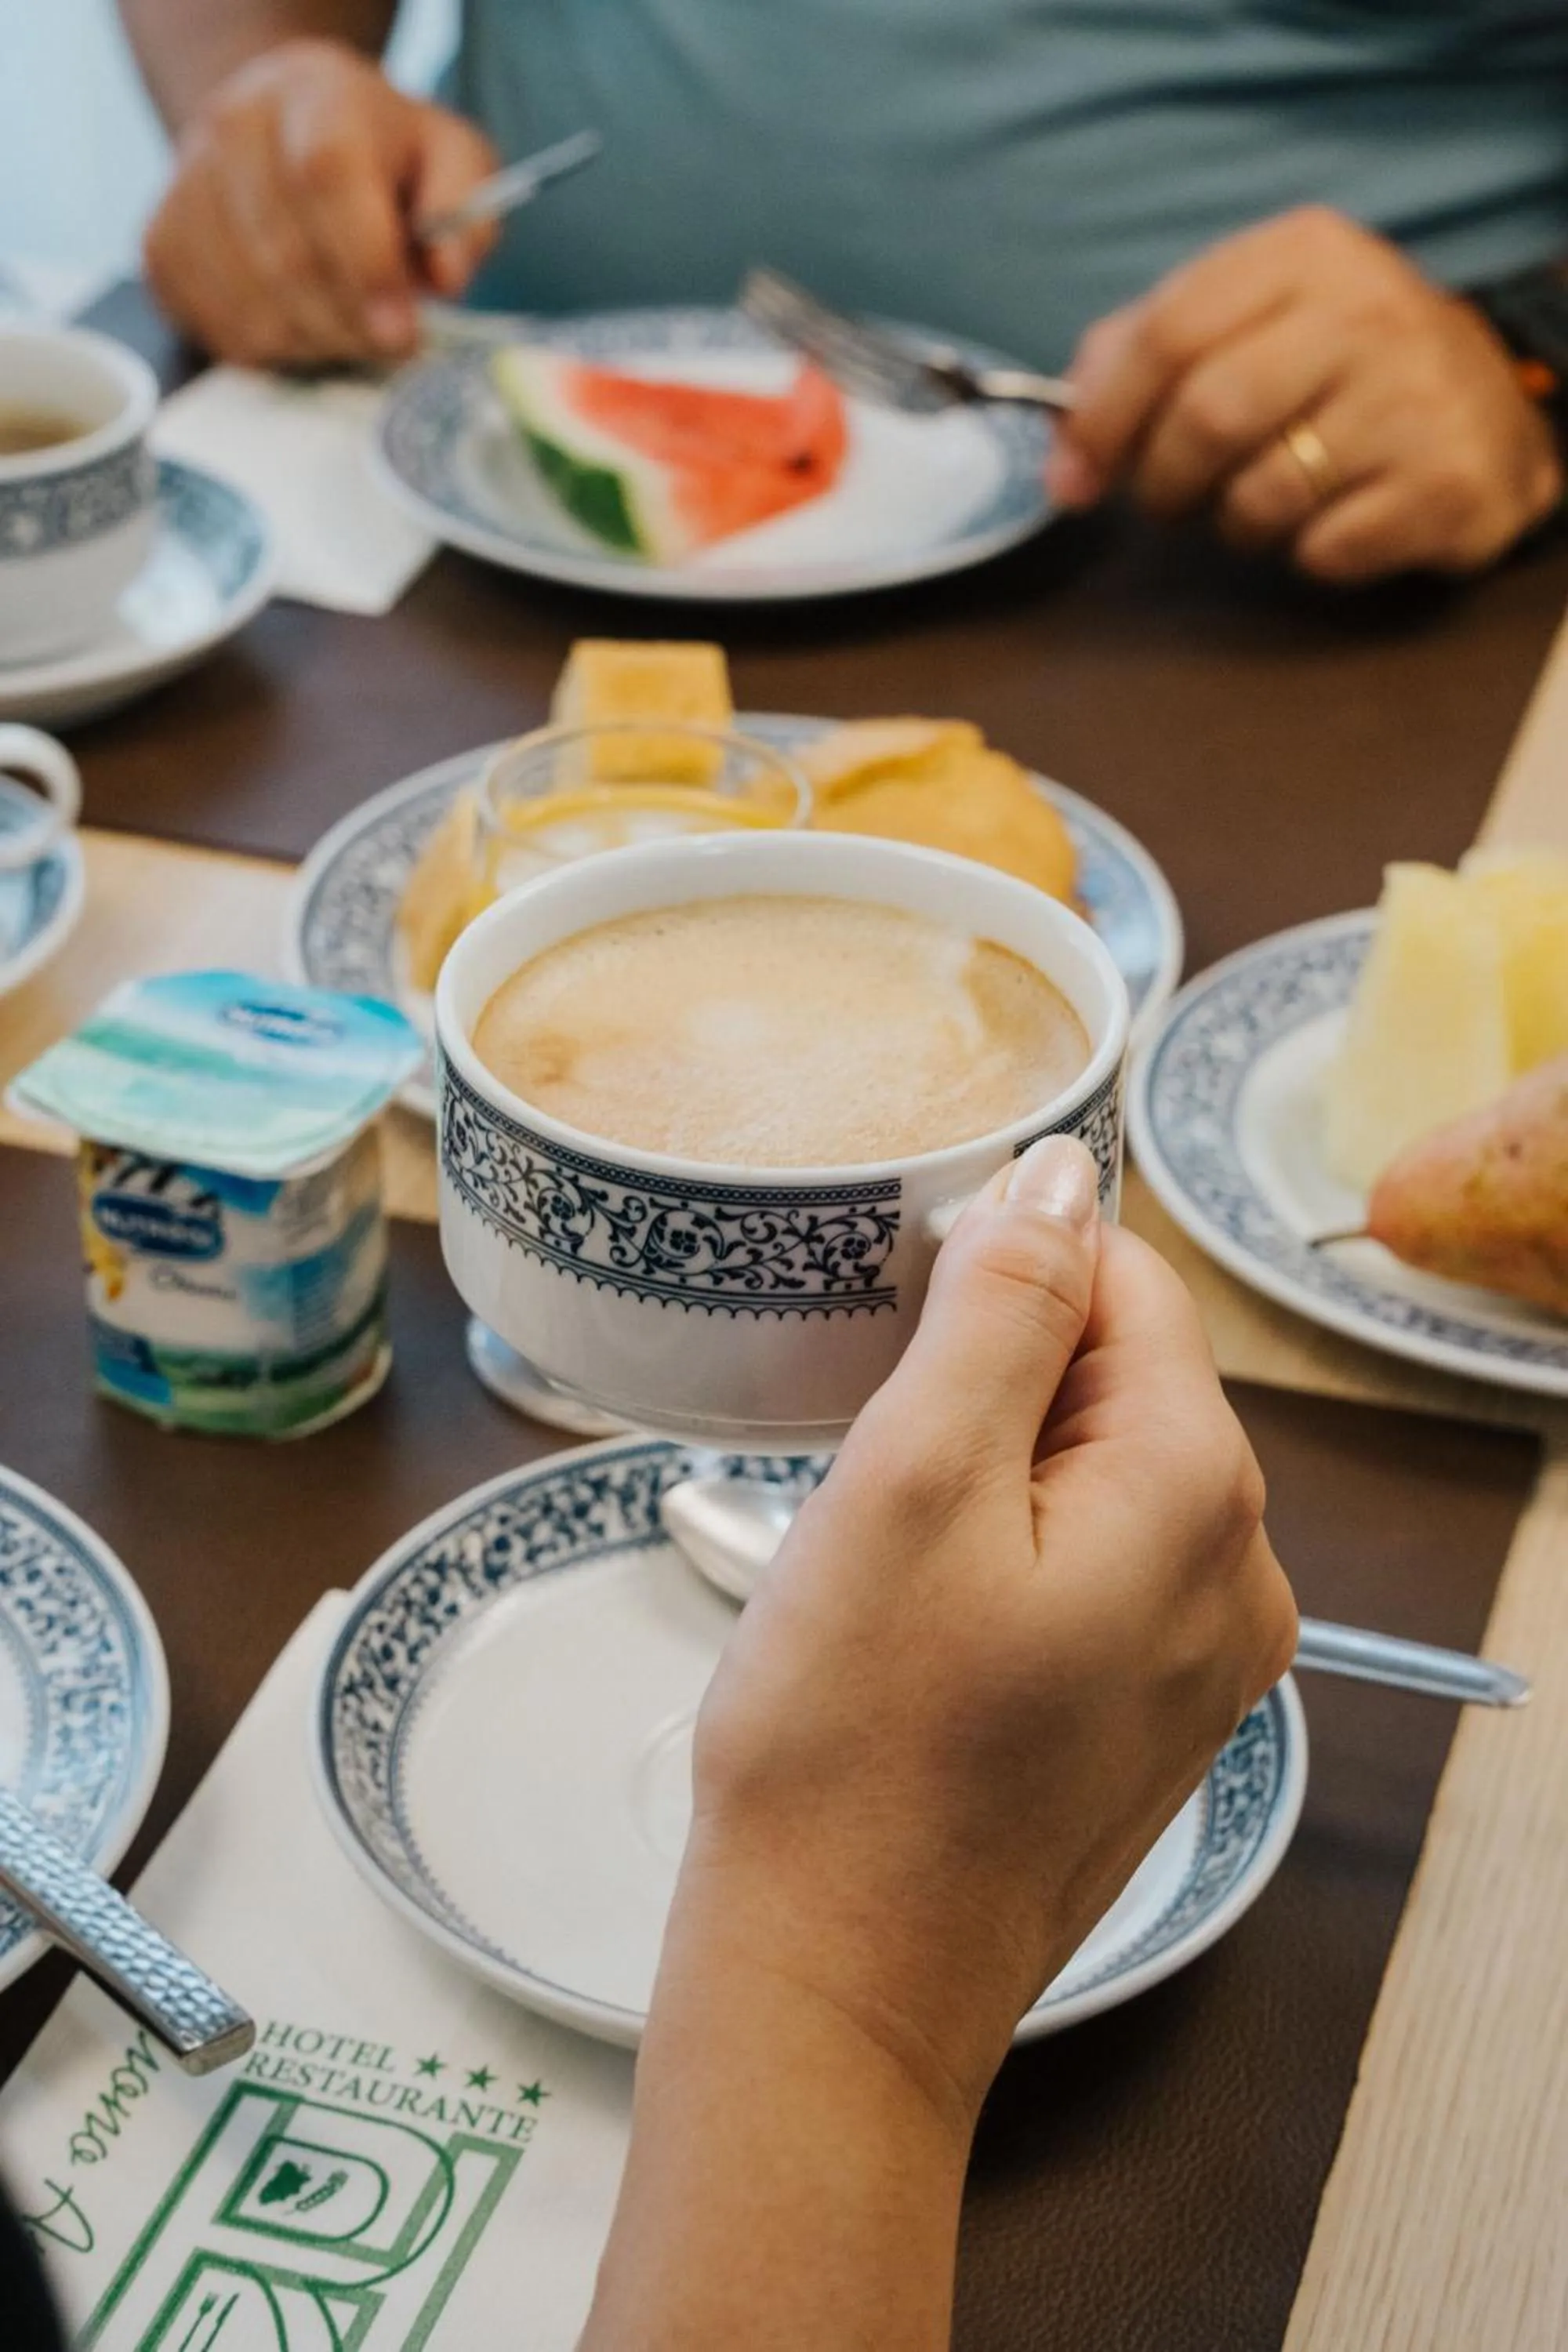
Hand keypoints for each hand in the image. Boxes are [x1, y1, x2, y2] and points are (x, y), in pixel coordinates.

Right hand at [143, 38, 497, 366]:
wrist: (282, 125)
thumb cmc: (381, 154)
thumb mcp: (449, 158)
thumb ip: (465, 210)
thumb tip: (448, 277)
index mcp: (315, 95)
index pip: (327, 176)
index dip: (366, 265)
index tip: (402, 331)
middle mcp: (235, 128)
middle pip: (288, 255)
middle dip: (351, 323)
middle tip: (391, 342)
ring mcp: (186, 185)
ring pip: (252, 304)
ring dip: (316, 342)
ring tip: (351, 328)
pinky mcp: (160, 244)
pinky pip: (218, 326)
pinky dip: (273, 347)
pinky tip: (303, 323)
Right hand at [679, 1136, 1297, 2123]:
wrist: (835, 1989)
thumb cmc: (848, 1746)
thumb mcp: (908, 1480)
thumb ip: (1002, 1308)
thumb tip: (1061, 1173)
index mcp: (1196, 1493)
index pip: (1125, 1282)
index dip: (1000, 1268)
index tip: (888, 1323)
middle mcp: (1238, 1573)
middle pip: (1119, 1375)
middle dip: (990, 1375)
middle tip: (866, 1454)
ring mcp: (1203, 1658)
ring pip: (1095, 1470)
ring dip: (987, 1464)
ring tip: (880, 1545)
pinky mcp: (1147, 1715)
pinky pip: (1091, 1565)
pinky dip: (1004, 1549)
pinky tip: (916, 1612)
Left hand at [1048, 206, 1561, 583]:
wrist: (1488, 408)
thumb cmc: (1338, 367)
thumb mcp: (1249, 320)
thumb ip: (1143, 355)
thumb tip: (1064, 449)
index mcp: (1303, 255)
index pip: (1168, 334)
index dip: (1101, 418)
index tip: (1072, 478)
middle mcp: (1366, 311)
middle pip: (1208, 416)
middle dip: (1163, 482)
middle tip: (1169, 502)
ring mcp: (1414, 397)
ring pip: (1262, 494)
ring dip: (1235, 524)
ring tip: (1259, 503)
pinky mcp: (1445, 484)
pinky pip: (1324, 549)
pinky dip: (1306, 555)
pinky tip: (1334, 521)